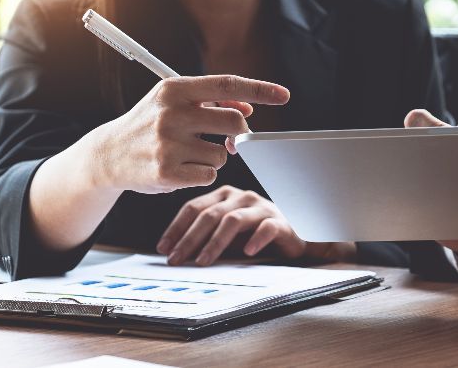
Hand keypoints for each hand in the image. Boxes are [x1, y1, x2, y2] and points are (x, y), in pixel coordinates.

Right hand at [93, 75, 288, 193]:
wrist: (108, 155)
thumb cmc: (149, 124)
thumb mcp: (174, 103)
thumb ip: (211, 101)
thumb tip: (248, 106)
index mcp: (174, 89)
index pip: (227, 85)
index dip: (259, 89)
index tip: (284, 95)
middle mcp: (170, 114)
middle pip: (234, 122)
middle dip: (238, 133)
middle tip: (226, 138)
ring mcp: (168, 144)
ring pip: (223, 153)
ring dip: (215, 156)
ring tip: (189, 153)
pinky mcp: (166, 173)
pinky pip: (209, 174)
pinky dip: (202, 173)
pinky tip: (181, 168)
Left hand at [157, 186, 356, 265]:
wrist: (295, 237)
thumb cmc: (254, 235)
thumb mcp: (226, 235)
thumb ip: (205, 237)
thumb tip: (174, 253)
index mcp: (224, 196)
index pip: (194, 207)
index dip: (176, 228)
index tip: (163, 248)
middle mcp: (241, 197)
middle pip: (209, 214)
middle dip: (189, 238)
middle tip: (176, 259)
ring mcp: (261, 207)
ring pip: (233, 221)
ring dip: (214, 243)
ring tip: (202, 261)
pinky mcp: (281, 221)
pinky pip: (266, 228)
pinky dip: (255, 239)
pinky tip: (246, 252)